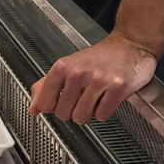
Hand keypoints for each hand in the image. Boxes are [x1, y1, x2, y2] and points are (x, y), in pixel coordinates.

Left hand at [28, 31, 157, 123]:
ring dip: (89, 112)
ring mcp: (98, 81)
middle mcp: (78, 73)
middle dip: (73, 110)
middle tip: (83, 96)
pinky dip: (105, 112)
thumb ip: (45, 87)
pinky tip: (107, 98)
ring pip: (82, 118)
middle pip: (64, 114)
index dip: (53, 107)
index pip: (45, 104)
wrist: (130, 45)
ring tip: (95, 97)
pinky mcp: (118, 88)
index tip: (61, 100)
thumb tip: (33, 108)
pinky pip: (102, 116)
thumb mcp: (66, 66)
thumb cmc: (98, 58)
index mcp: (62, 67)